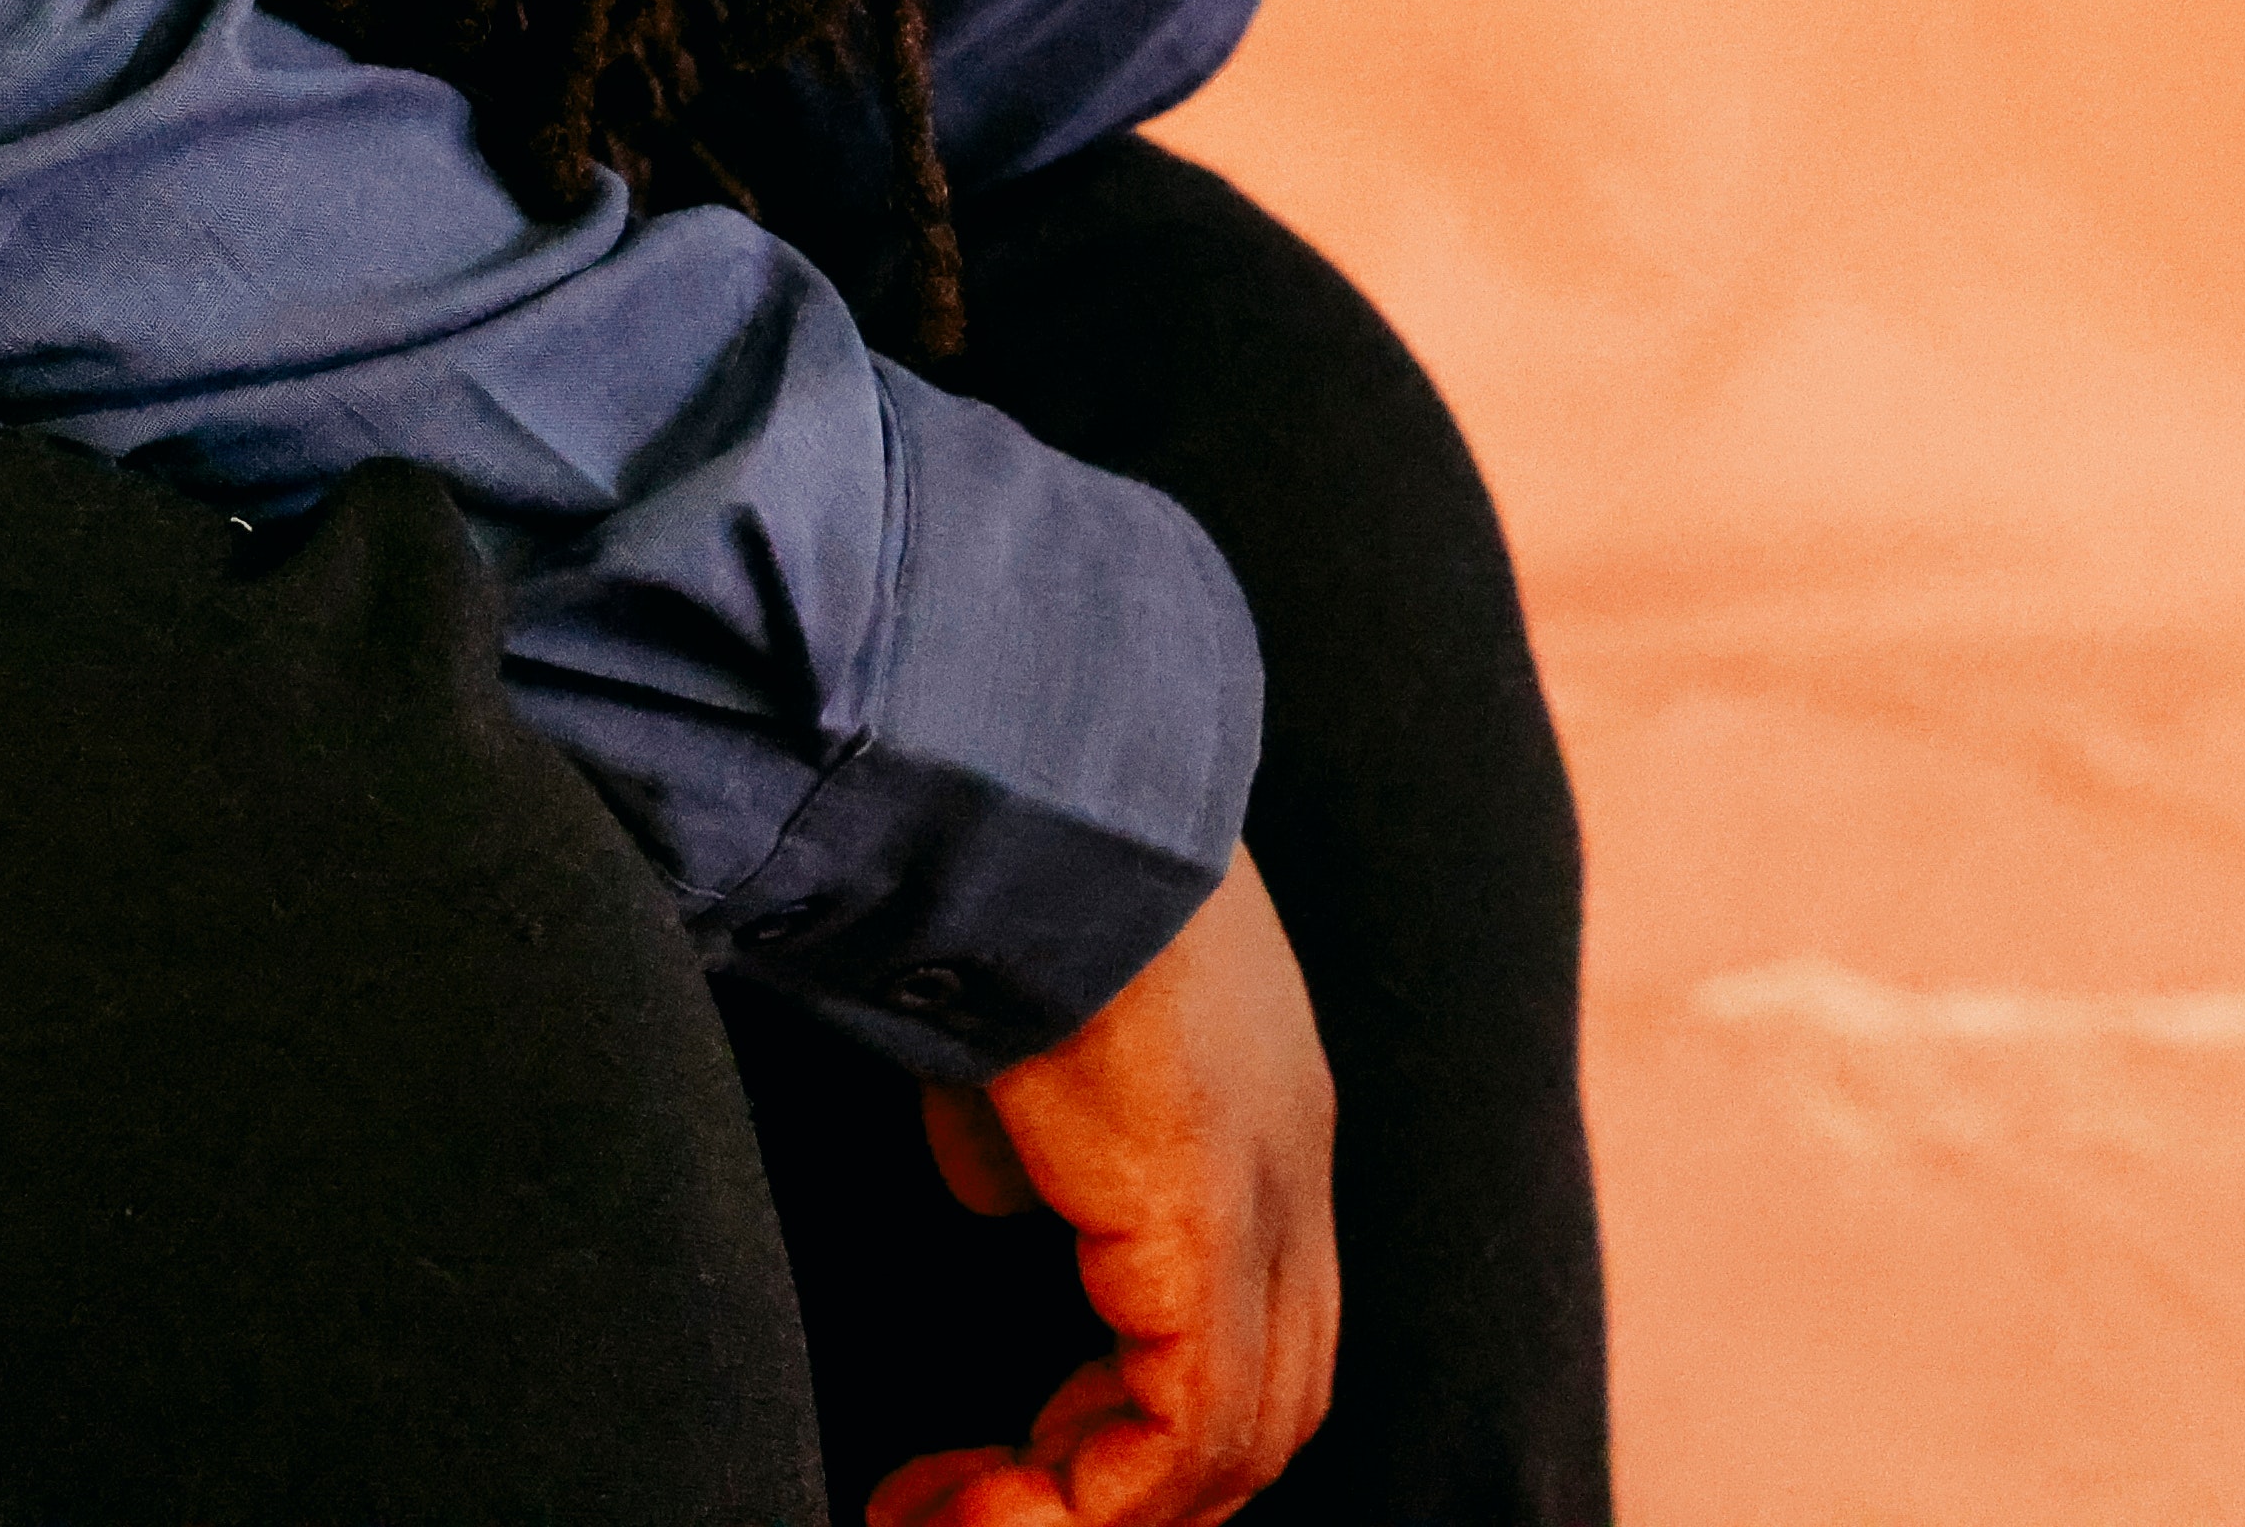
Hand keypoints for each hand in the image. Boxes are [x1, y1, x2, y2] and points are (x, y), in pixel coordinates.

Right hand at [861, 849, 1339, 1526]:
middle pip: (1268, 1408)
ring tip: (955, 1511)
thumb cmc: (996, 866)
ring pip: (1237, 1442)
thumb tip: (1001, 1193)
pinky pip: (1189, 1432)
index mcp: (1254, 1114)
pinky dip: (1101, 1492)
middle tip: (974, 1507)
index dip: (1133, 1412)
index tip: (1005, 1448)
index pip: (1245, 1324)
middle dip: (1121, 1487)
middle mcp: (1289, 1172)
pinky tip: (995, 1489)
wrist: (1025, 789)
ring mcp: (1264, 1201)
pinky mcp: (1207, 1226)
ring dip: (1092, 1505)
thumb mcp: (1022, 1014)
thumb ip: (1023, 1117)